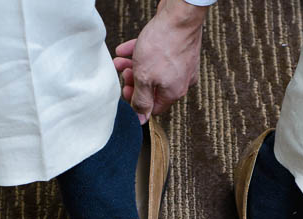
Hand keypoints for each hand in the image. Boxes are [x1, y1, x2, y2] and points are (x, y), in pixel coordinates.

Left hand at [113, 0, 207, 123]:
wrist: (179, 16)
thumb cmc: (164, 45)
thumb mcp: (145, 77)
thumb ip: (142, 99)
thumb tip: (140, 119)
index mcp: (174, 91)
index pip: (154, 107)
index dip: (138, 103)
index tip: (126, 92)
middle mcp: (181, 80)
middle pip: (154, 88)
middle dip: (134, 81)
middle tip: (124, 74)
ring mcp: (182, 64)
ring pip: (154, 70)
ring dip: (135, 66)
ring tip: (120, 60)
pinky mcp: (178, 49)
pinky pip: (158, 55)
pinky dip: (142, 53)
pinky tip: (125, 49)